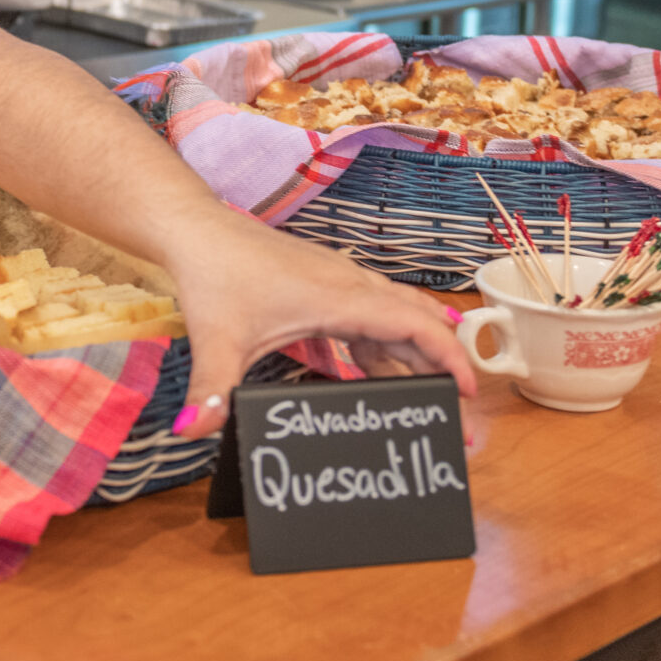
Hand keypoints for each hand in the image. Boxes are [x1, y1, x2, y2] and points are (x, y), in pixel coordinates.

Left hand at [160, 206, 475, 437]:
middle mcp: (349, 285)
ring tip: (431, 402)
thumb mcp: (216, 341)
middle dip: (442, 368)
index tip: (468, 392)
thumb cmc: (214, 274)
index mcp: (339, 297)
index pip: (414, 325)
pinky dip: (385, 347)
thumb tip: (192, 430)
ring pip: (396, 319)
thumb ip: (213, 390)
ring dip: (416, 358)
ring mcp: (339, 282)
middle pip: (416, 324)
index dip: (448, 357)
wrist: (197, 230)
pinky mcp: (326, 286)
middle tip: (458, 416)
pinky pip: (371, 317)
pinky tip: (383, 376)